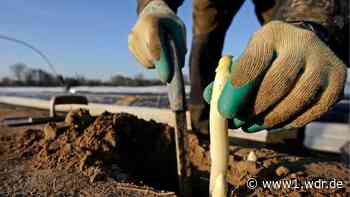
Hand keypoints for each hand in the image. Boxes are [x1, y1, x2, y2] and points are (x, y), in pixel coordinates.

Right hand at [128, 0, 186, 82]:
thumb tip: (178, 67)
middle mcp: (138, 30)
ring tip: (163, 51)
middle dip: (164, 64)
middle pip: (151, 56)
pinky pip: (144, 62)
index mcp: (152, 22)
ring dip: (158, 63)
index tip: (164, 71)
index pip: (154, 42)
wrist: (153, 13)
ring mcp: (132, 39)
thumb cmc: (169, 23)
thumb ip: (180, 45)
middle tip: (172, 63)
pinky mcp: (130, 46)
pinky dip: (152, 61)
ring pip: (148, 62)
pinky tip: (155, 52)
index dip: (159, 56)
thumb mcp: (179, 29)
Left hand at [203, 21, 346, 131]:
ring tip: (251, 126)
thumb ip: (228, 78)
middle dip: (253, 110)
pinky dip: (288, 122)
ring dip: (270, 120)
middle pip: (276, 84)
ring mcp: (323, 63)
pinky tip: (273, 124)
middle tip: (238, 123)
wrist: (304, 48)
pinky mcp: (336, 83)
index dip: (236, 92)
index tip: (225, 112)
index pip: (253, 64)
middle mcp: (301, 45)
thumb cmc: (268, 56)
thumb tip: (209, 98)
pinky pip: (311, 111)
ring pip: (297, 100)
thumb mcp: (247, 57)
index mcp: (273, 34)